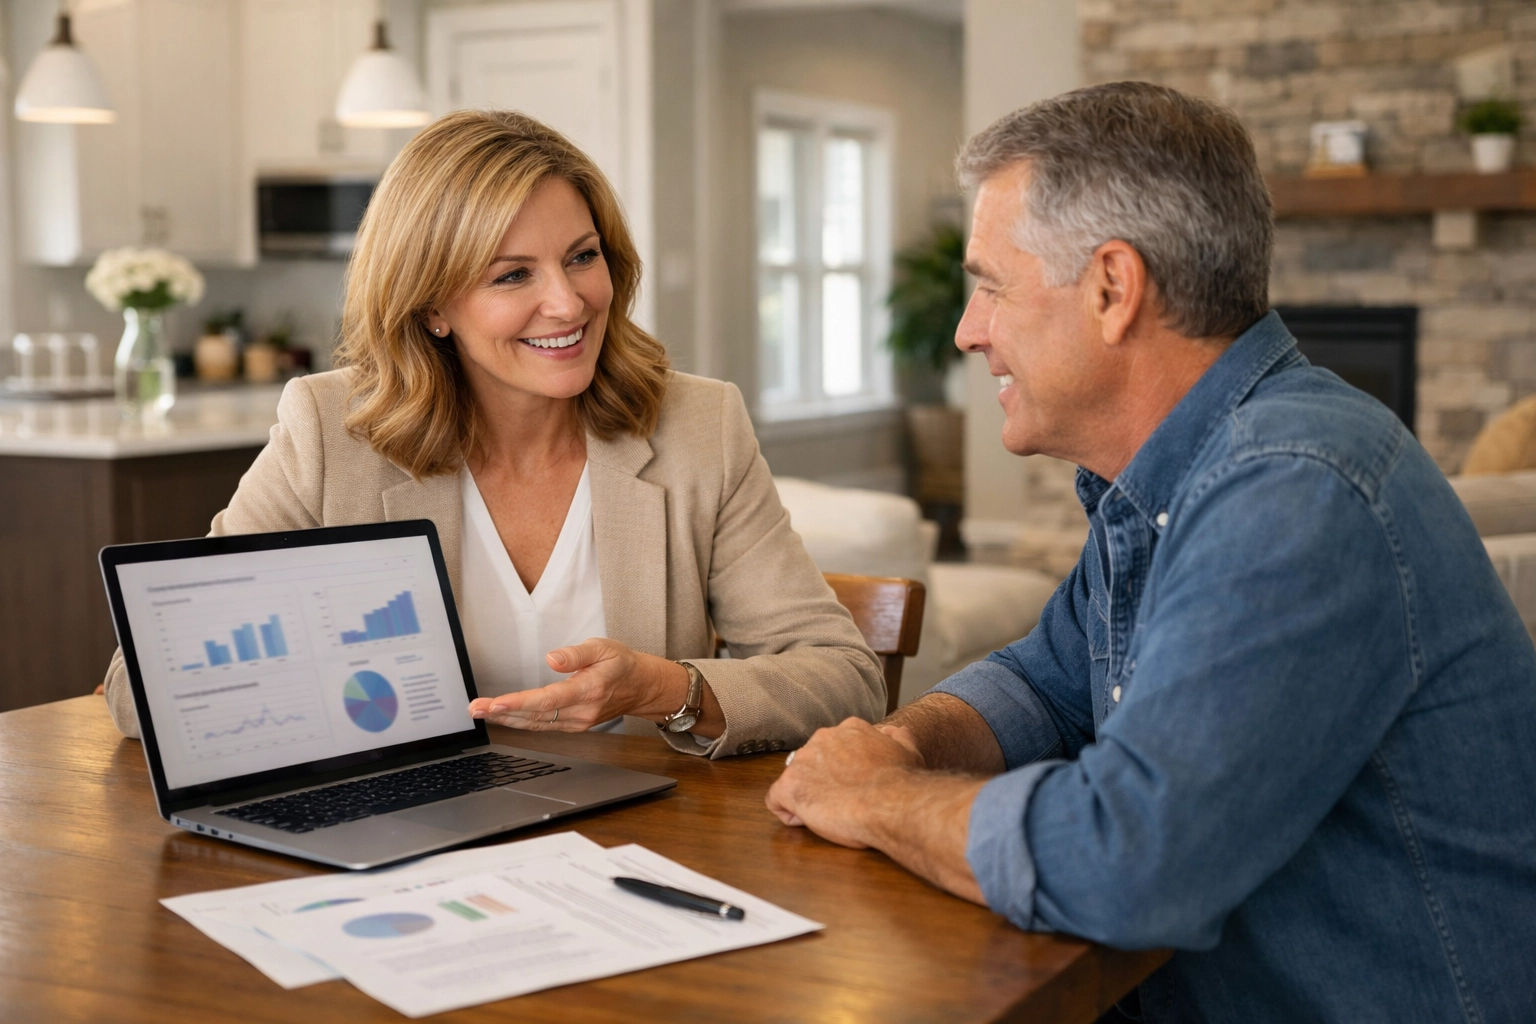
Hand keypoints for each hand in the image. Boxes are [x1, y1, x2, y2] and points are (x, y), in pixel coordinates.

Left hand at [467, 637, 685, 731]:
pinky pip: (542, 725)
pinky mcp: (572, 725)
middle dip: (502, 712)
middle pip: (535, 715)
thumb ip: (577, 654)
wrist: (641, 687)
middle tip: (474, 707)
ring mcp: (577, 722)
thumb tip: (552, 658)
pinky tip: (502, 716)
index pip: (548, 699)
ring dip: (505, 719)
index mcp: (589, 690)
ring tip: (480, 711)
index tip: (495, 703)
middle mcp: (581, 711)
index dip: (519, 702)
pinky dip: (519, 722)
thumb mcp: (604, 648)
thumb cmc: (621, 664)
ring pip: (535, 723)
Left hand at [766, 718, 923, 847]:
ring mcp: (803, 761)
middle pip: (812, 761)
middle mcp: (823, 738)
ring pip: (795, 779)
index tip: (852, 785)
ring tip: (829, 814)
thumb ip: (897, 737)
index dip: (840, 769)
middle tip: (841, 802)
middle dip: (822, 781)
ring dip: (807, 796)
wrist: (890, 802)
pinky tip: (807, 820)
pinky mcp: (790, 786)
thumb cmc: (902, 782)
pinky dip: (788, 812)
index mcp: (849, 729)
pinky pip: (776, 800)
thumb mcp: (909, 750)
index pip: (834, 746)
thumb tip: (891, 733)